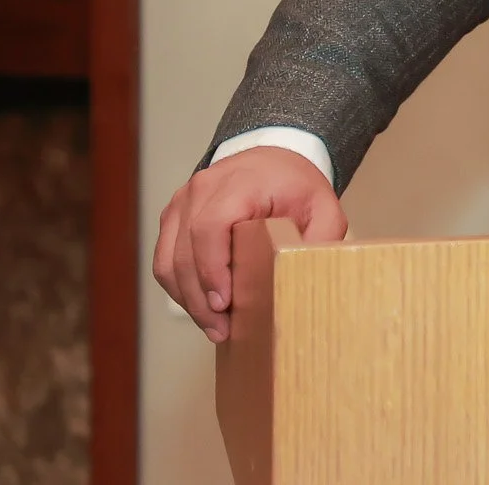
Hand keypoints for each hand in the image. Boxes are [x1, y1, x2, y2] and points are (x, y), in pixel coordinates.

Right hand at [153, 146, 346, 342]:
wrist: (273, 158)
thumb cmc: (295, 184)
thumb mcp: (323, 205)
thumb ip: (323, 235)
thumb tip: (310, 271)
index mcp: (237, 183)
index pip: (209, 227)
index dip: (212, 269)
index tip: (225, 303)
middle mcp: (200, 190)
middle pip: (185, 251)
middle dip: (200, 297)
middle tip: (220, 329)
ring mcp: (181, 204)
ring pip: (167, 261)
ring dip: (187, 299)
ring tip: (213, 327)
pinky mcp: (173, 219)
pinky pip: (164, 260)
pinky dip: (180, 288)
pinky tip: (201, 308)